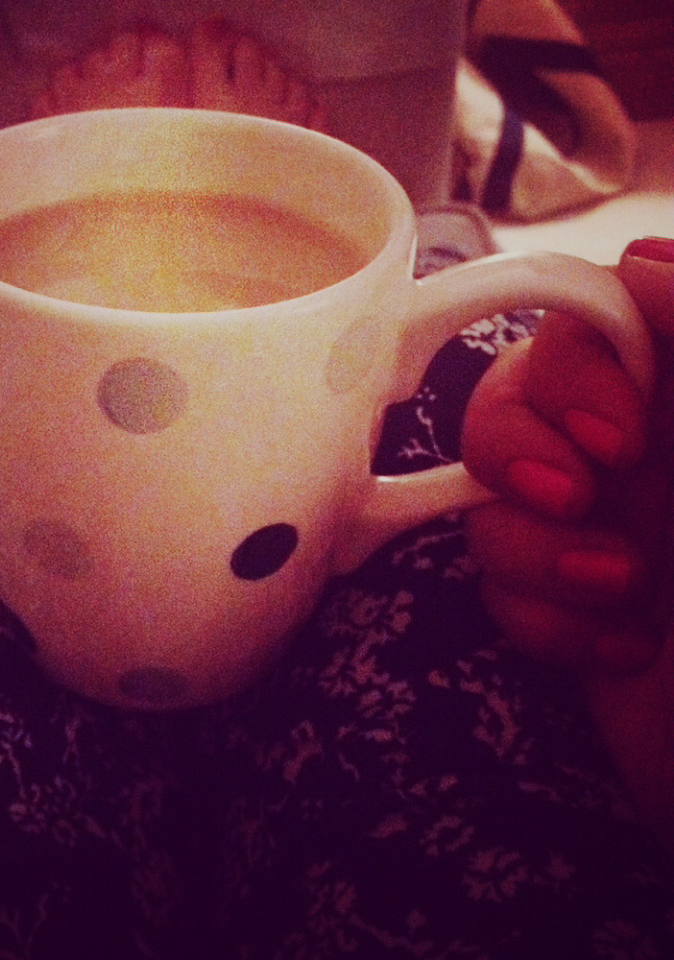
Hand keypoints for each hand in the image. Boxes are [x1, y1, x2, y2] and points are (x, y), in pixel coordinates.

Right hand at [462, 237, 673, 845]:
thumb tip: (639, 262)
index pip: (591, 328)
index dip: (575, 367)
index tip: (620, 434)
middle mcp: (634, 459)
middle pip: (505, 402)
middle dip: (519, 452)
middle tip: (577, 497)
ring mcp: (589, 533)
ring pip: (482, 500)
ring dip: (536, 553)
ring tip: (622, 595)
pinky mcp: (556, 607)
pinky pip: (490, 586)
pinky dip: (544, 622)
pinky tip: (620, 653)